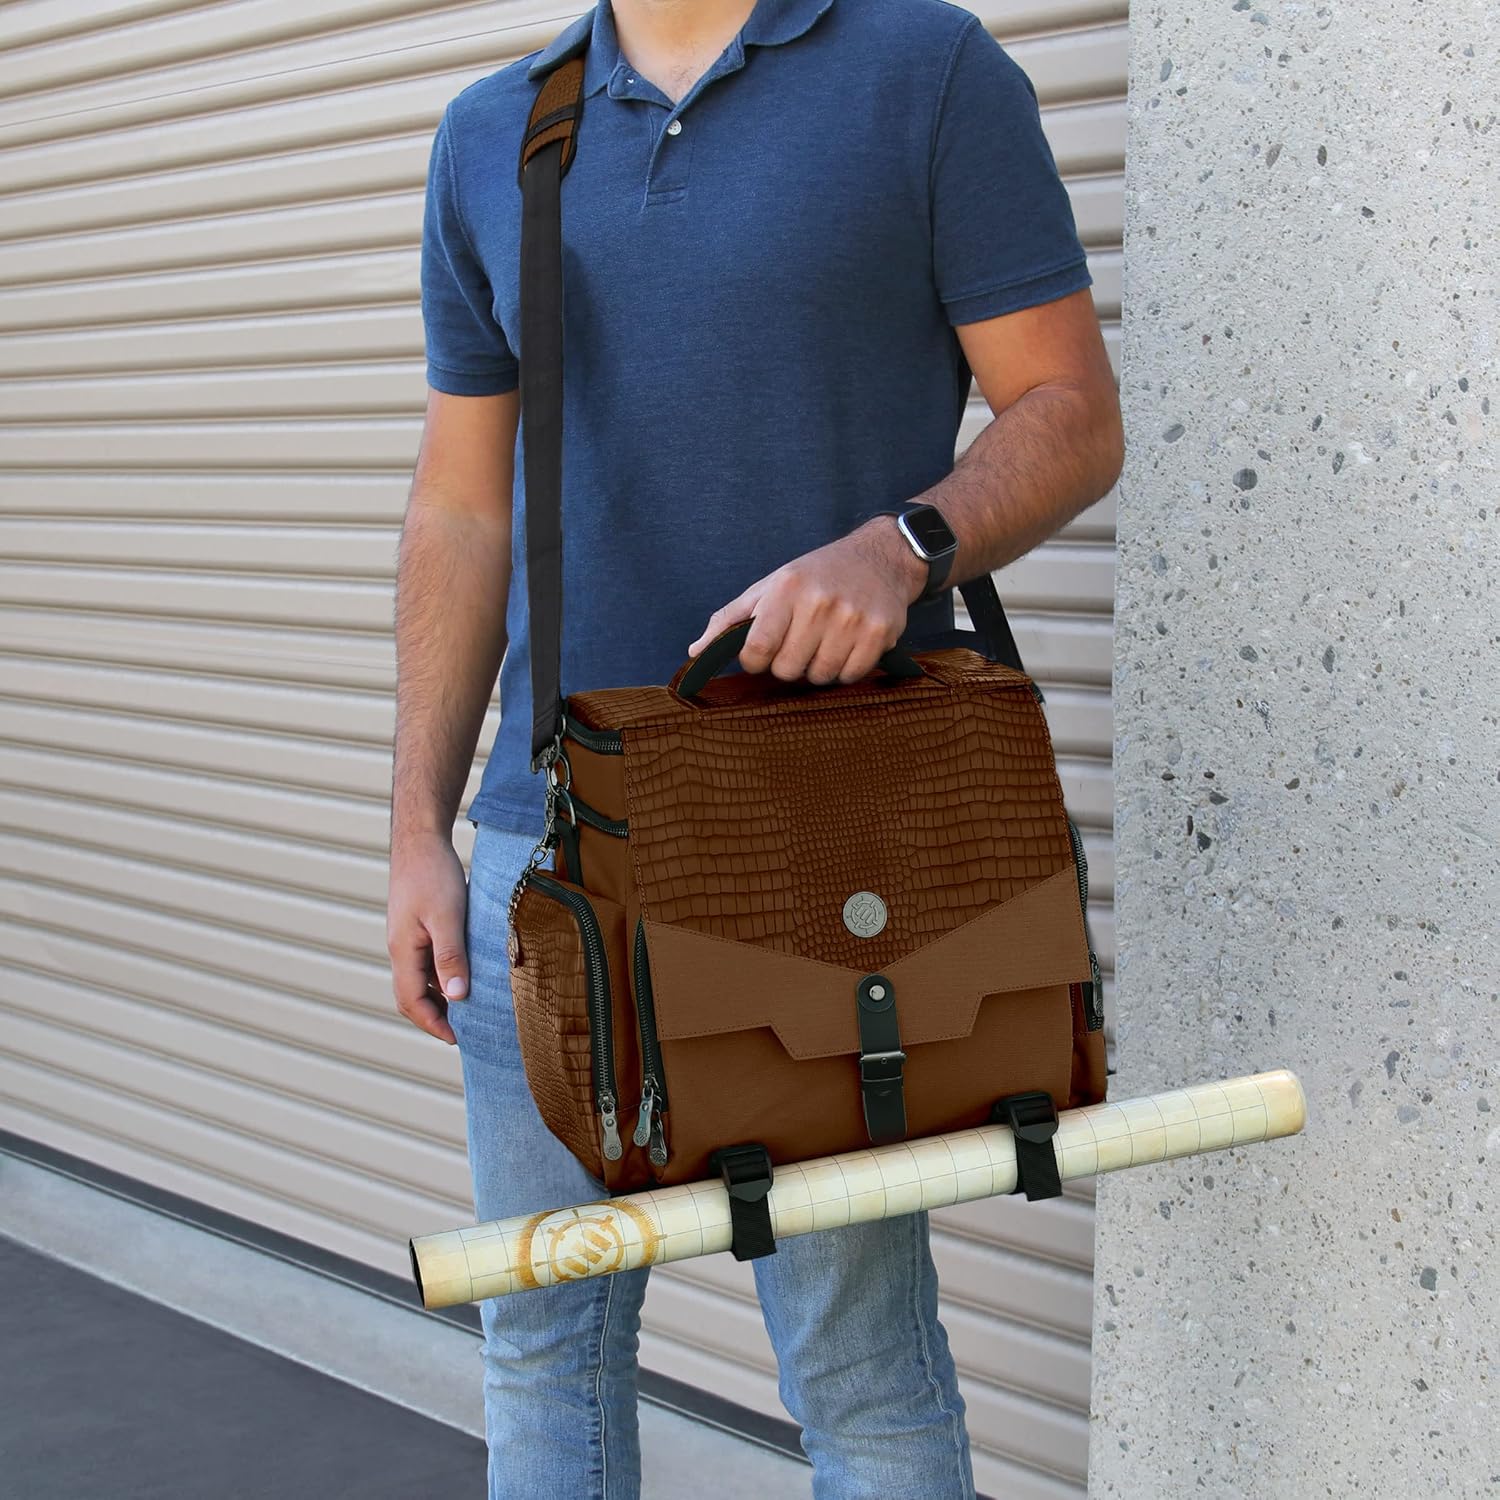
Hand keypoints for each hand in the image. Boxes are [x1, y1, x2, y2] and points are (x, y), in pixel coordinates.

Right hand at [386, 830, 469, 1044]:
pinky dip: (443, 975)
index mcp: (403, 951)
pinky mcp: (418, 926)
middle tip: (464, 1030)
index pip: (411, 1002)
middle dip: (434, 1017)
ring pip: (420, 979)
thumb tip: (456, 997)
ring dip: (440, 997)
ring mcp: (407, 938)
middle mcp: (401, 948)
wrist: (420, 840)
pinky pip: (427, 961)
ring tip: (469, 1007)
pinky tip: (465, 973)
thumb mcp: (447, 917)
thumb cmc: (433, 874)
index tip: (456, 1039)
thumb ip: (450, 956)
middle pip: (411, 996)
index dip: (433, 1024)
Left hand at [688, 518, 928, 685]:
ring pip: (819, 676)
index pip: (756, 650)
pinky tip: (847, 646)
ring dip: (817, 668)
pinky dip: (845, 670)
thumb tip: (695, 652)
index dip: (755, 661)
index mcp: (786, 589)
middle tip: (799, 642)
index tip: (762, 654)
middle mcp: (819, 602)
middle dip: (787, 663)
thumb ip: (729, 620)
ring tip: (824, 642)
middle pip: (787, 669)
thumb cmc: (816, 575)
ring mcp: (852, 618)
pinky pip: (850, 676)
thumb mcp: (769, 586)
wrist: (880, 557)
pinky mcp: (880, 633)